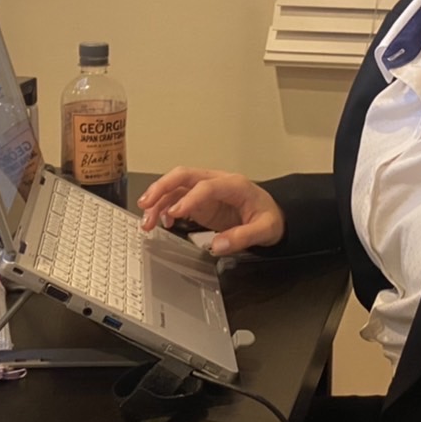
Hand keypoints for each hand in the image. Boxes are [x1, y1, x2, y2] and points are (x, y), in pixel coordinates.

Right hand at [137, 168, 284, 254]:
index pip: (206, 186)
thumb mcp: (265, 230)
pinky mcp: (201, 202)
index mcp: (234, 185)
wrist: (274, 215)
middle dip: (162, 187)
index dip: (189, 198)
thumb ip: (243, 237)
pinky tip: (162, 222)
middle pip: (184, 176)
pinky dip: (165, 209)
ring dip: (158, 201)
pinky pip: (178, 200)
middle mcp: (216, 182)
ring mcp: (206, 191)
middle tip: (145, 204)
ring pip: (176, 188)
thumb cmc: (270, 218)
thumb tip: (217, 245)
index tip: (175, 213)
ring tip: (147, 221)